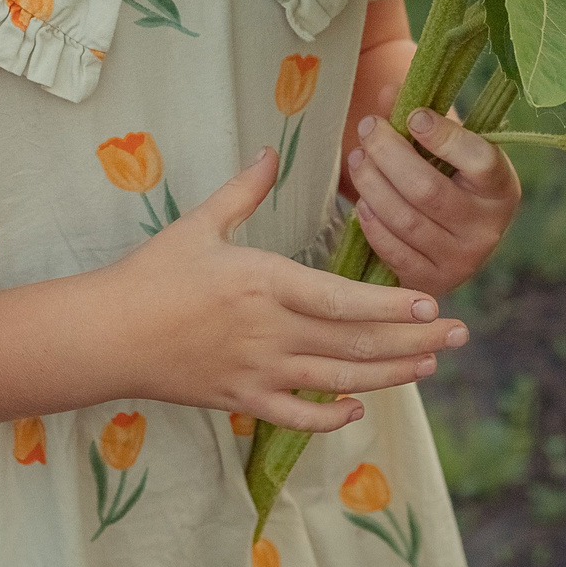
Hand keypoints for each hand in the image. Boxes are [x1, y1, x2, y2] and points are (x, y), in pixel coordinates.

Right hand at [106, 146, 470, 431]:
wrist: (106, 334)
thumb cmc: (152, 272)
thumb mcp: (199, 223)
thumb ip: (245, 190)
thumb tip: (272, 150)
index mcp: (264, 283)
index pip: (341, 299)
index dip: (390, 304)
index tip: (430, 302)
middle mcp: (270, 332)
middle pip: (353, 343)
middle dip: (411, 340)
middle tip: (459, 334)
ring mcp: (257, 372)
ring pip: (337, 380)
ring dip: (389, 375)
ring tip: (429, 366)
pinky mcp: (241, 400)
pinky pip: (296, 415)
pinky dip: (331, 415)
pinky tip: (358, 408)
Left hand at [343, 108, 521, 297]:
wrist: (453, 238)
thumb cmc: (449, 178)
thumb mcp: (445, 149)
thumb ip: (420, 119)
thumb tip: (389, 93)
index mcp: (501, 188)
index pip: (479, 160)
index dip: (444, 136)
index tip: (413, 116)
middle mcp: (487, 228)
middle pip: (427, 189)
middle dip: (388, 153)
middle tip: (368, 127)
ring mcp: (462, 260)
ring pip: (404, 219)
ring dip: (371, 183)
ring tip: (357, 156)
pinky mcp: (433, 281)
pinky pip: (393, 251)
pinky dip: (372, 222)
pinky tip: (362, 201)